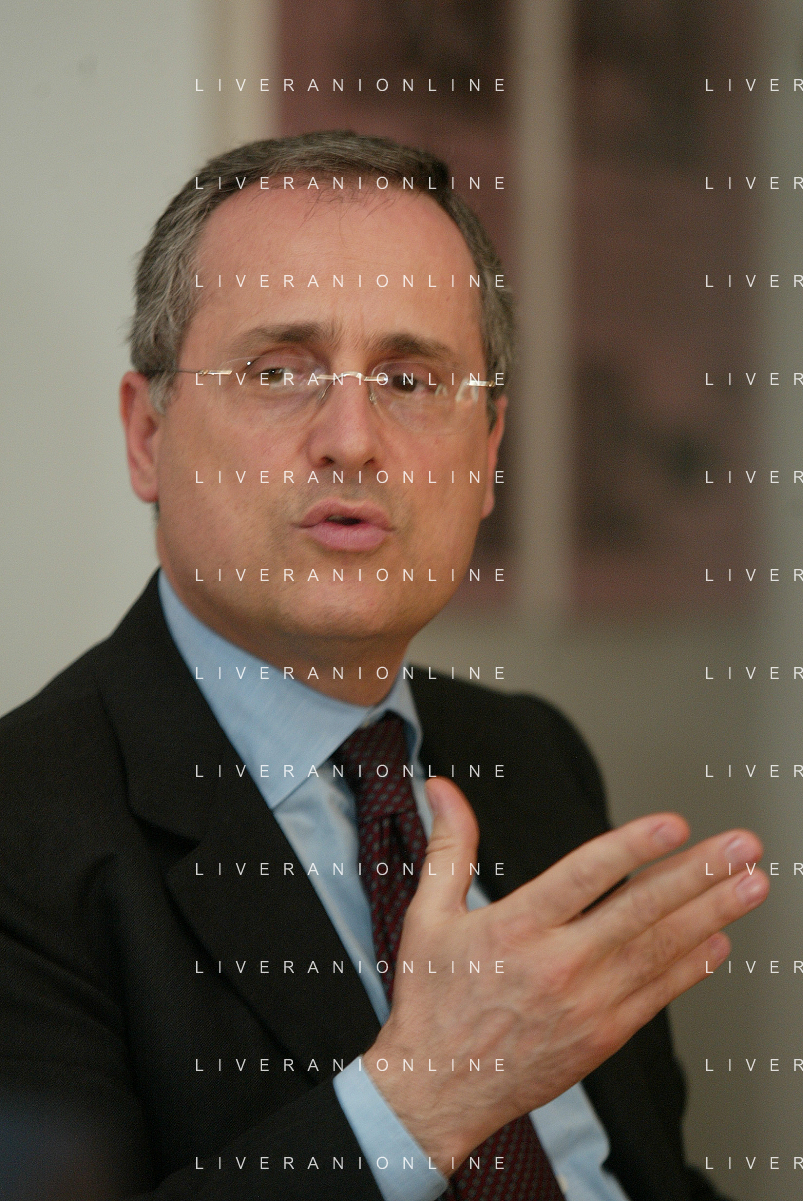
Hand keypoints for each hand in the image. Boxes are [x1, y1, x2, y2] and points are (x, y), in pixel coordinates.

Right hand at [364, 777, 767, 1173]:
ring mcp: (586, 1004)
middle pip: (639, 912)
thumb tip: (445, 790)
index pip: (583, 878)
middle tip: (741, 846)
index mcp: (515, 928)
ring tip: (750, 883)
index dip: (631, 848)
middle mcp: (557, 965)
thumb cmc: (433, 1000)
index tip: (673, 825)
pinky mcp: (602, 1036)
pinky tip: (720, 940)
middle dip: (698, 874)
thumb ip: (449, 847)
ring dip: (711, 914)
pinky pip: (657, 995)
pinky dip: (692, 967)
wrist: (437, 1089)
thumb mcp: (428, 915)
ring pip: (659, 951)